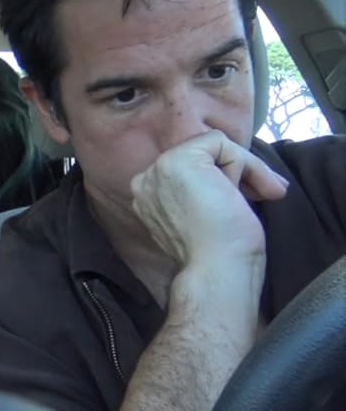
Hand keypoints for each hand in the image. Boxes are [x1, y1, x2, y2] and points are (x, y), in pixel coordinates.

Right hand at [130, 130, 286, 267]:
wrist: (215, 268)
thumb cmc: (217, 252)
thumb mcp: (202, 215)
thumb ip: (200, 193)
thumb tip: (232, 179)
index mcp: (147, 197)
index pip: (189, 170)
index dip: (224, 180)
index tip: (250, 198)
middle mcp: (145, 180)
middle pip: (200, 156)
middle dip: (236, 172)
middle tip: (265, 193)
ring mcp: (159, 168)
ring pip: (211, 148)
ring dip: (242, 169)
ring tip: (261, 195)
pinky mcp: (180, 159)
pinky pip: (219, 142)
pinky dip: (244, 163)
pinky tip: (246, 191)